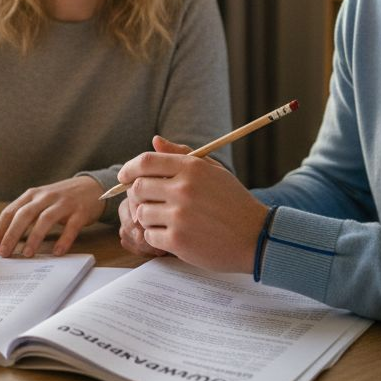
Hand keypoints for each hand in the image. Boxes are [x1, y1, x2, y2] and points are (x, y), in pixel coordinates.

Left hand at [0, 175, 106, 256]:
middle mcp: (46, 197)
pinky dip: (64, 239)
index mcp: (32, 195)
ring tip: (27, 254)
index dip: (0, 230)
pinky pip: (71, 226)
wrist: (92, 187)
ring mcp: (64, 203)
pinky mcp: (80, 211)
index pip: (11, 211)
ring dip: (35, 237)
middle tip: (4, 253)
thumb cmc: (60, 198)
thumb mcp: (37, 201)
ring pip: (46, 219)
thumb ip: (16, 212)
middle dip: (12, 234)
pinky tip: (57, 252)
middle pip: (25, 214)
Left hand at [115, 136, 267, 272]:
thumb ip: (182, 154)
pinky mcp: (178, 240)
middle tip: (147, 202)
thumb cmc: (233, 202)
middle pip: (137, 187)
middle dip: (137, 195)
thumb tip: (155, 140)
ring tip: (165, 221)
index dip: (129, 169)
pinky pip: (149, 235)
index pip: (145, 162)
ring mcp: (179, 215)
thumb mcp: (213, 171)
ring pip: (141, 213)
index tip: (124, 176)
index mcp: (191, 168)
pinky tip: (172, 236)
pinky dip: (156, 237)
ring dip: (148, 218)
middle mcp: (183, 189)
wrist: (256, 237)